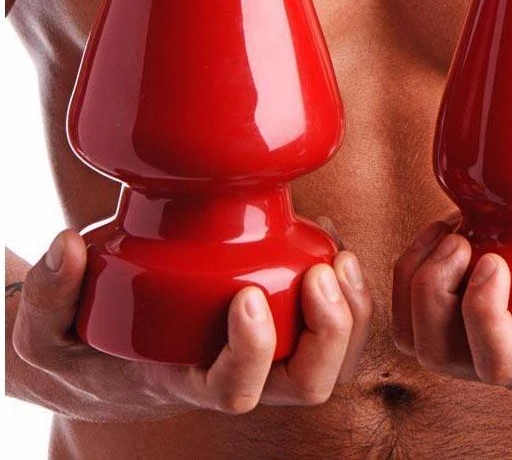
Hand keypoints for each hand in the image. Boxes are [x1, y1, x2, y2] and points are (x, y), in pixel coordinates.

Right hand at [12, 227, 371, 420]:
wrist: (110, 339)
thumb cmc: (82, 338)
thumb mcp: (46, 327)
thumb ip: (49, 293)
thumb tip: (68, 245)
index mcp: (186, 380)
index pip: (234, 391)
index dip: (253, 353)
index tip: (246, 294)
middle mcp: (237, 368)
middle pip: (308, 384)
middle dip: (329, 334)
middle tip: (321, 273)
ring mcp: (266, 343)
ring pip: (335, 355)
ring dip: (353, 309)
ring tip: (340, 255)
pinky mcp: (280, 312)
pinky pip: (334, 313)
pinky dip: (344, 279)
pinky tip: (327, 234)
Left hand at [392, 216, 511, 392]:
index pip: (499, 363)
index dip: (482, 313)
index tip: (496, 258)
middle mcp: (506, 362)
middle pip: (437, 350)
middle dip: (435, 290)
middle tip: (463, 239)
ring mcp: (478, 343)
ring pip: (413, 333)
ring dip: (415, 276)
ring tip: (450, 231)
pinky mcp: (464, 318)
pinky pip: (410, 307)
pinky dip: (411, 267)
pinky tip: (446, 230)